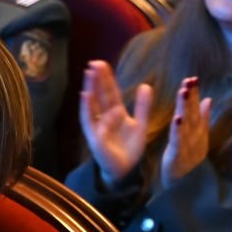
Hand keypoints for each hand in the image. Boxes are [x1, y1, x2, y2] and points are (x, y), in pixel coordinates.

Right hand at [79, 60, 152, 187]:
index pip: (111, 92)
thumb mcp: (140, 124)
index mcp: (115, 113)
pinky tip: (85, 95)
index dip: (107, 78)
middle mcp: (104, 117)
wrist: (125, 170)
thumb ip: (143, 106)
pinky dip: (87, 108)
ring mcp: (98, 126)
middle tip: (93, 62)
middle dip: (97, 79)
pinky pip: (91, 121)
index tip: (102, 63)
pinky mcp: (95, 136)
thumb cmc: (130, 148)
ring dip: (90, 88)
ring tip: (88, 74)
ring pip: (92, 104)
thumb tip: (146, 85)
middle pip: (100, 94)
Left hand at [160, 77, 211, 187]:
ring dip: (185, 108)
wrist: (186, 183)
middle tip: (189, 81)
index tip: (192, 78)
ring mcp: (188, 146)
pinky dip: (179, 130)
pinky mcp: (179, 155)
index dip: (194, 94)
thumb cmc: (189, 157)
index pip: (195, 109)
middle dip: (190, 97)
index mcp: (197, 131)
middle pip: (192, 114)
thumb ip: (203, 118)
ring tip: (184, 93)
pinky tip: (178, 118)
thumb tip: (208, 99)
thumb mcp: (197, 137)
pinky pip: (179, 141)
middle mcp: (195, 136)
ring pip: (187, 125)